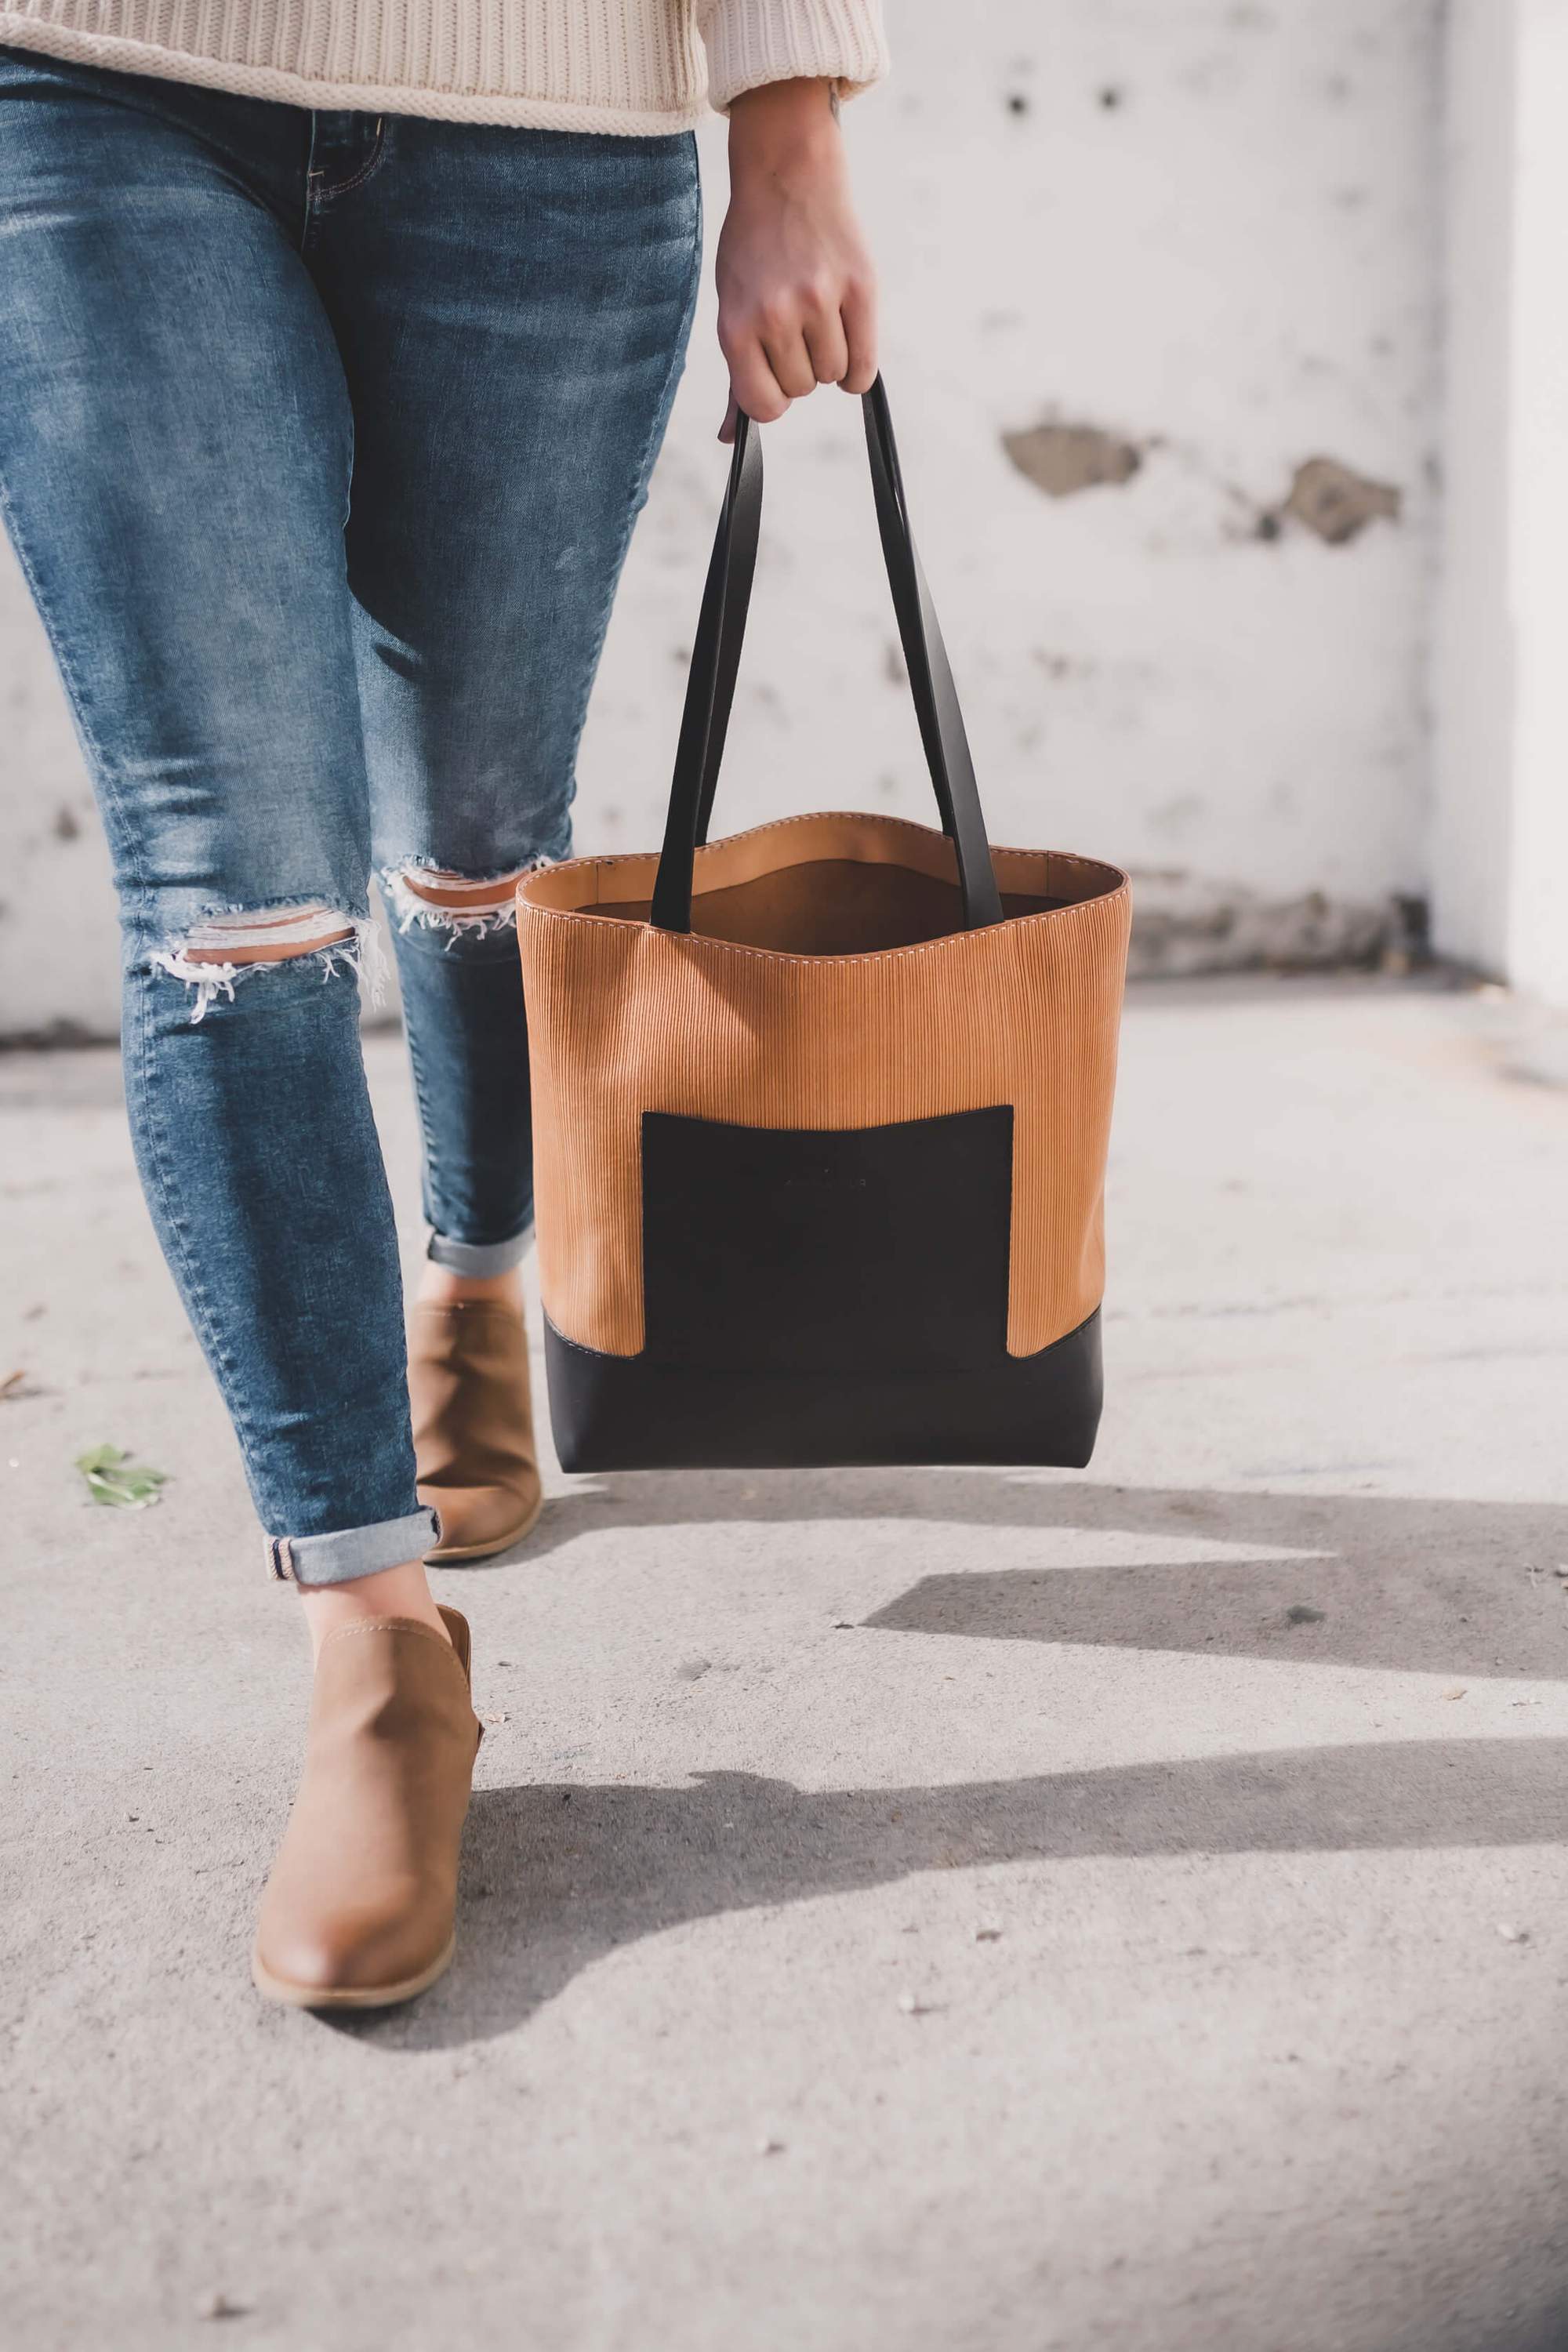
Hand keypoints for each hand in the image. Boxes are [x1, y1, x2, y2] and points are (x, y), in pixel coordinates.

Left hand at [716, 78, 877, 440]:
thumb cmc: (755, 246)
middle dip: (800, 368)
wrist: (787, 173)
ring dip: (831, 360)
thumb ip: (736, 371)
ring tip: (820, 319)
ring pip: (833, 376)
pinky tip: (849, 340)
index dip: (772, 399)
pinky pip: (864, 366)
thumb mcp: (731, 303)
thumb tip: (730, 436)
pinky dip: (859, 367)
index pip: (763, 405)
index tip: (776, 379)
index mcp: (737, 324)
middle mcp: (777, 315)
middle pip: (801, 389)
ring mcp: (820, 300)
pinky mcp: (860, 289)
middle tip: (797, 327)